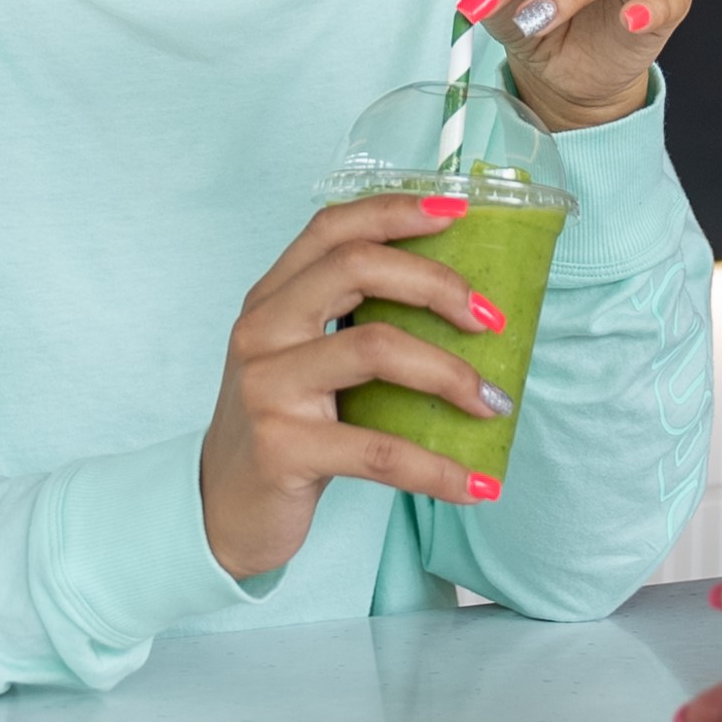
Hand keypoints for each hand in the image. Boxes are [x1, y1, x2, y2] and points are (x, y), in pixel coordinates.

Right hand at [197, 191, 512, 580]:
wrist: (226, 511)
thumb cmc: (285, 428)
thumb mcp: (305, 362)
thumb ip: (354, 325)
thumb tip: (465, 306)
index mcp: (272, 298)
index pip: (333, 229)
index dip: (396, 210)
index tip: (458, 211)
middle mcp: (262, 330)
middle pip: (356, 268)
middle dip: (437, 284)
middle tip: (490, 320)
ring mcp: (267, 386)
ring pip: (375, 348)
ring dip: (451, 374)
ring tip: (494, 403)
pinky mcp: (281, 447)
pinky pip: (379, 451)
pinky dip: (438, 468)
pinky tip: (478, 484)